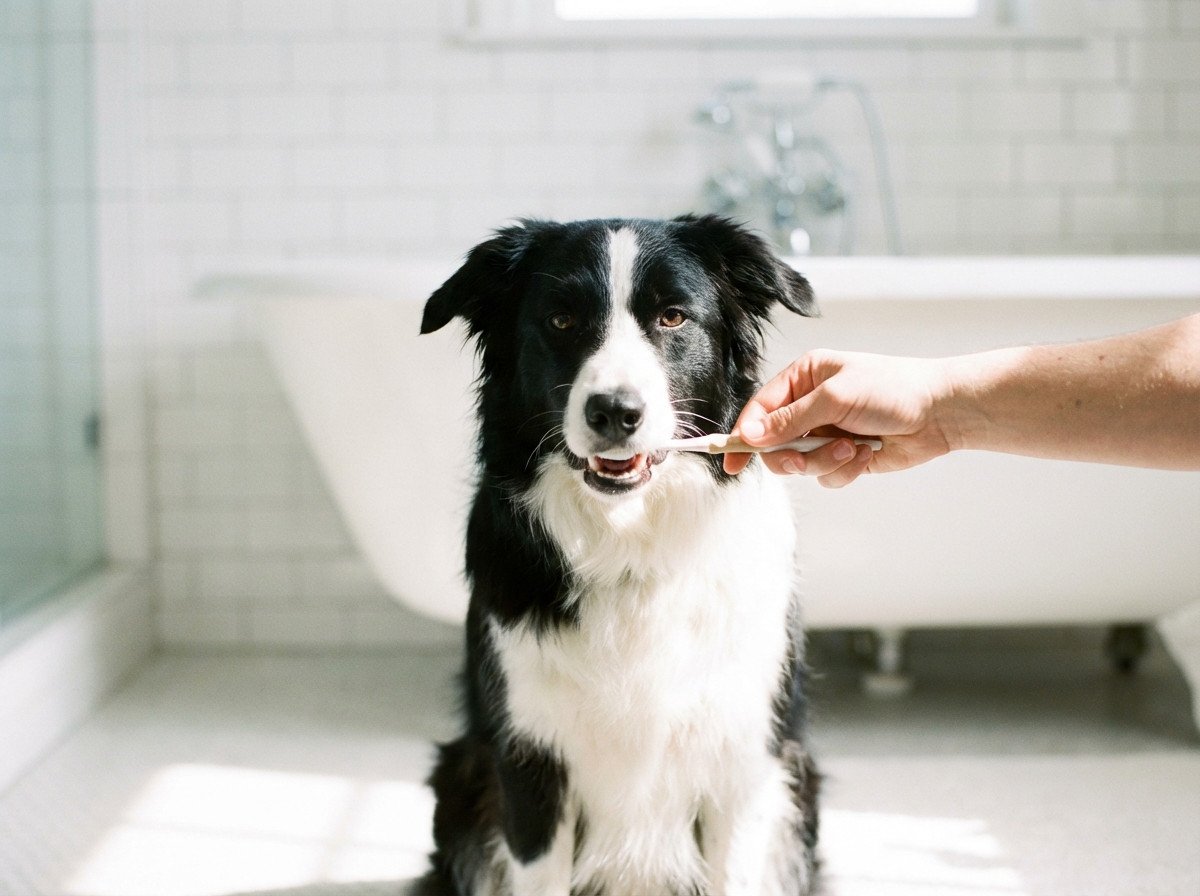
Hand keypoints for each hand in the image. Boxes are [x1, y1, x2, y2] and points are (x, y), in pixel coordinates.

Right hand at [723, 350, 954, 486]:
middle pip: (773, 444)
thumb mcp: (835, 398)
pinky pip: (825, 476)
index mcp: (803, 378)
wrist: (941, 412)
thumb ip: (790, 420)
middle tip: (806, 458)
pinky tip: (868, 453)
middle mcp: (809, 406)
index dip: (742, 435)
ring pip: (800, 465)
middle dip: (792, 456)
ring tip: (853, 448)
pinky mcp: (843, 456)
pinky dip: (844, 470)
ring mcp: (826, 433)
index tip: (731, 461)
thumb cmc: (893, 390)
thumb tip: (750, 436)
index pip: (759, 410)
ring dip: (825, 462)